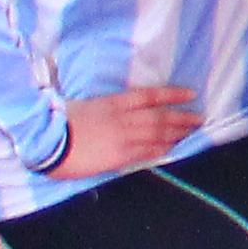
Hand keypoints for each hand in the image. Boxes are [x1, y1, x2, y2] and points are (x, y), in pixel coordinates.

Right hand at [46, 84, 203, 178]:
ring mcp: (124, 136)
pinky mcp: (120, 155)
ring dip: (178, 133)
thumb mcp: (84, 107)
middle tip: (199, 118)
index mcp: (113, 103)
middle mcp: (124, 117)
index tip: (190, 93)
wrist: (48, 142)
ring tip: (193, 133)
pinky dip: (163, 149)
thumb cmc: (60, 123)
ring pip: (158, 133)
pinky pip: (147, 151)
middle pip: (160, 116)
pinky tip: (174, 150)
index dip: (172, 93)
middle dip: (182, 117)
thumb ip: (105, 110)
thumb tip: (120, 113)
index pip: (150, 95)